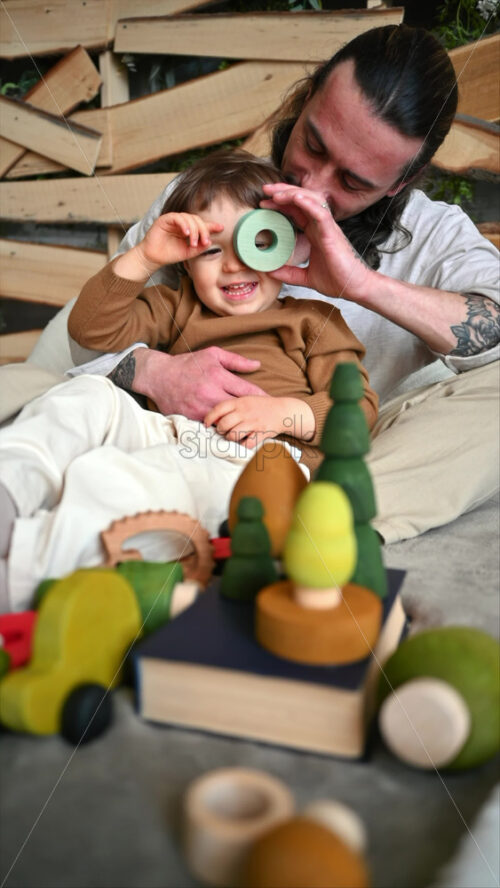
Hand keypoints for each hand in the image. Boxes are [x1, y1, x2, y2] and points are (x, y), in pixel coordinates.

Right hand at [114, 213, 223, 280]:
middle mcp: (182, 223)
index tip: (221, 228)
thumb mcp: (188, 252)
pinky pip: (178, 217)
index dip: (211, 226)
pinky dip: (184, 224)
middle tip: (205, 242)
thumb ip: (199, 247)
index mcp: (188, 229)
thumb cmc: (169, 254)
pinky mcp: (166, 219)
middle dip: (203, 230)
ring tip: (193, 242)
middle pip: (197, 220)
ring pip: (189, 218)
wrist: (154, 258)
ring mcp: (174, 220)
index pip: (202, 225)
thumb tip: (210, 241)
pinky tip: (187, 234)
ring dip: (194, 230)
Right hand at [133, 347, 265, 420]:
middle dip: (251, 414)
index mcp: (218, 376)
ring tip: (251, 428)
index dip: (260, 398)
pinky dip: (219, 429)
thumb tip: (258, 365)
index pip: (246, 391)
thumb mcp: (213, 355)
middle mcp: (209, 392)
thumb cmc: (189, 364)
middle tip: (264, 418)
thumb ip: (236, 361)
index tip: (270, 403)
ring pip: (225, 421)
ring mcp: (199, 407)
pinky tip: (229, 431)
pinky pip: (209, 427)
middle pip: (238, 409)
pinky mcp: (190, 417)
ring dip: (236, 424)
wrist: (160, 376)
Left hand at [205, 395, 314, 448]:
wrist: (283, 410)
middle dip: (220, 430)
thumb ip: (231, 406)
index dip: (209, 417)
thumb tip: (214, 417)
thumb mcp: (246, 400)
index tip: (206, 424)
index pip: (219, 409)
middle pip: (224, 424)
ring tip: (233, 437)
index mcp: (240, 402)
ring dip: (230, 438)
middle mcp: (245, 412)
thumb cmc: (262, 406)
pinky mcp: (262, 433)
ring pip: (233, 435)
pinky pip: (247, 444)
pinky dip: (243, 445)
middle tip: (222, 431)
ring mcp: (254, 423)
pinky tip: (244, 442)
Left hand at [260, 183, 375, 302]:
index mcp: (314, 233)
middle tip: (265, 189)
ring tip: (276, 193)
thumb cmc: (337, 280)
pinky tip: (296, 198)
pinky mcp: (332, 234)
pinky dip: (308, 203)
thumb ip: (288, 273)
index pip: (295, 211)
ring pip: (310, 201)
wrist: (355, 288)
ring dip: (292, 194)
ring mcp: (327, 228)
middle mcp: (320, 226)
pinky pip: (321, 213)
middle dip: (283, 191)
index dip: (280, 204)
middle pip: (301, 200)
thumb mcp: (306, 277)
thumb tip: (269, 272)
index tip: (263, 203)